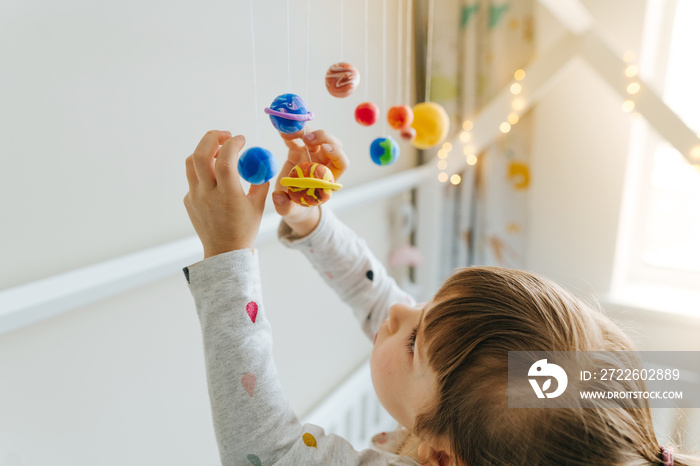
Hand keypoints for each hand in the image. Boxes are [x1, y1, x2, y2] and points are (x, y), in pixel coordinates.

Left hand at [184, 130, 269, 257]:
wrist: (224, 252)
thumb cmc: (245, 229)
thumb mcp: (258, 206)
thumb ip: (260, 182)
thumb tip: (261, 163)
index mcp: (227, 195)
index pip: (224, 159)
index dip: (233, 144)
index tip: (241, 139)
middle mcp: (207, 194)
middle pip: (200, 154)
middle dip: (212, 138)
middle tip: (225, 135)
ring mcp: (195, 197)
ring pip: (191, 162)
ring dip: (205, 150)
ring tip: (219, 151)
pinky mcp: (189, 200)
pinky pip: (193, 177)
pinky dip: (204, 169)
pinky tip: (216, 176)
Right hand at [271, 129, 347, 235]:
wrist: (289, 203)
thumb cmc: (297, 209)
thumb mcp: (291, 212)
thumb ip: (285, 206)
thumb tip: (277, 197)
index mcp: (328, 178)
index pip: (341, 162)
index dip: (337, 153)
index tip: (326, 149)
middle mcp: (323, 164)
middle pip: (332, 144)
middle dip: (322, 137)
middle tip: (307, 138)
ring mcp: (311, 156)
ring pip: (316, 137)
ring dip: (305, 131)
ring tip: (290, 133)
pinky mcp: (298, 152)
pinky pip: (297, 138)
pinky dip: (290, 133)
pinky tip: (282, 132)